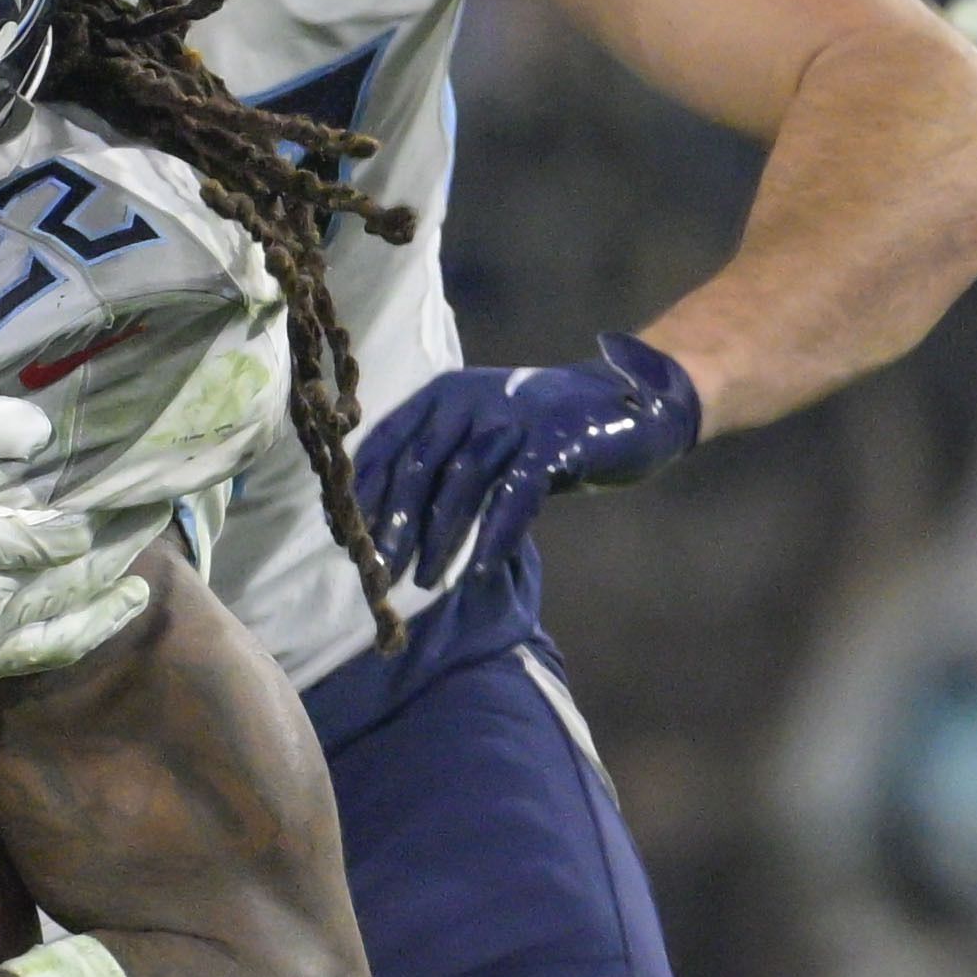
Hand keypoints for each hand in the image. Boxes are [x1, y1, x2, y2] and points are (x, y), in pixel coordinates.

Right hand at [0, 399, 136, 692]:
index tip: (143, 489)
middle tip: (154, 526)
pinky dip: (58, 646)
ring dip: (101, 608)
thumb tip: (39, 432)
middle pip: (73, 581)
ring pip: (56, 631)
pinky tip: (71, 633)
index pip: (64, 533)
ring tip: (135, 590)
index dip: (108, 511)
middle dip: (118, 551)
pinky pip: (18, 662)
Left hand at [353, 332, 698, 588]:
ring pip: (461, 481)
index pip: (386, 443)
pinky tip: (478, 569)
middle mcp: (471, 398)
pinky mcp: (558, 438)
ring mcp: (515, 415)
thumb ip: (438, 464)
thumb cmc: (542, 432)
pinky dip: (495, 533)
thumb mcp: (480, 435)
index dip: (361, 492)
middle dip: (392, 523)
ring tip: (422, 580)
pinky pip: (516, 492)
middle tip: (376, 570)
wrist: (633, 402)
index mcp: (441, 395)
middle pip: (417, 465)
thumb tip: (380, 522)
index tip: (344, 536)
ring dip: (438, 537)